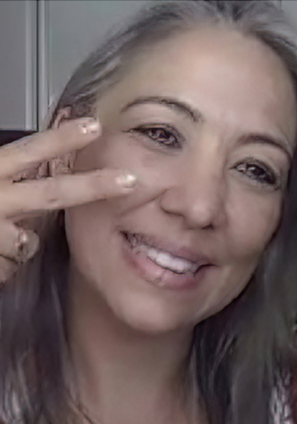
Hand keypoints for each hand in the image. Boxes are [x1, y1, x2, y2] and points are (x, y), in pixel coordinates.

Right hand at [0, 118, 137, 282]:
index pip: (26, 152)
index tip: (94, 125)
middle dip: (93, 187)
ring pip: (27, 243)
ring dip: (14, 245)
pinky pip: (7, 270)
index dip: (61, 139)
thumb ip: (4, 174)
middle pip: (51, 195)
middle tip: (129, 180)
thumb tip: (32, 162)